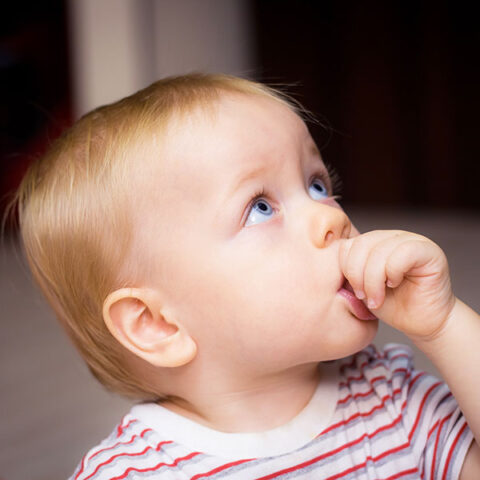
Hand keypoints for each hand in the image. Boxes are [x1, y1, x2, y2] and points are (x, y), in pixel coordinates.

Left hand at [339, 230, 455, 340]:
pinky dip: (392, 273)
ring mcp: (411, 240)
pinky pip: (402, 253)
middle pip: (361, 245)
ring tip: (377, 298)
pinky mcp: (428, 250)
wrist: (423, 323)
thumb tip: (324, 263)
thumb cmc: (390, 306)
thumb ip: (348, 272)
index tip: (354, 292)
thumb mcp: (361, 287)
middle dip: (357, 275)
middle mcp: (391, 236)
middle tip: (364, 297)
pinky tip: (394, 285)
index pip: (347, 244)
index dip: (345, 269)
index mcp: (373, 242)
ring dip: (373, 280)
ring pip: (379, 250)